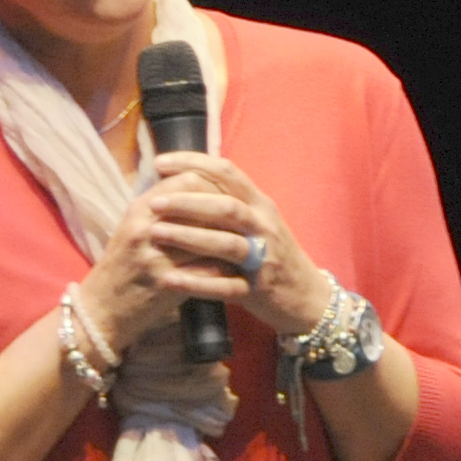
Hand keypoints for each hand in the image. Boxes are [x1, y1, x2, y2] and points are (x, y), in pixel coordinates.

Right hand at [74, 169, 266, 352]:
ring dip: (233, 238)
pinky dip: (226, 269)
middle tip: (246, 216)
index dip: (214, 183)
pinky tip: (238, 270)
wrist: (102, 309)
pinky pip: (208, 270)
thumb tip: (199, 184)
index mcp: (140, 209)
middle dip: (228, 211)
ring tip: (248, 240)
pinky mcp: (166, 285)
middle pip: (201, 205)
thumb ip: (162, 206)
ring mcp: (156, 257)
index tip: (231, 192)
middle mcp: (147, 228)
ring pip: (210, 237)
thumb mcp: (134, 227)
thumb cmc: (122, 266)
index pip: (187, 180)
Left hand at [139, 152, 336, 339]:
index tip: (159, 163)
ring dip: (188, 237)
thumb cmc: (273, 254)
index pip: (227, 173)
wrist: (307, 297)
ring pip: (226, 244)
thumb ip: (229, 200)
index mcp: (260, 204)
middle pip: (226, 207)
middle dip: (187, 202)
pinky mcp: (258, 290)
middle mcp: (264, 226)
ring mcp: (264, 259)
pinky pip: (225, 286)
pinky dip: (196, 283)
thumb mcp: (258, 221)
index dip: (194, 163)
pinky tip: (169, 279)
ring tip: (155, 234)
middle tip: (153, 203)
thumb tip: (186, 177)